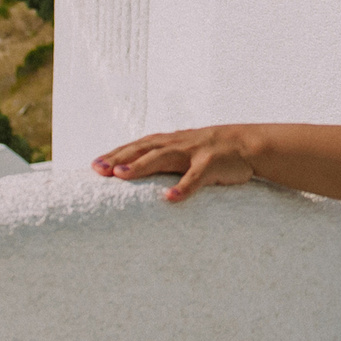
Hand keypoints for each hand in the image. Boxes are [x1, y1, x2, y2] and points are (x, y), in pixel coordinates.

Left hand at [92, 126, 258, 201]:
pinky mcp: (211, 165)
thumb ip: (161, 158)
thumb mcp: (183, 151)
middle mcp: (176, 144)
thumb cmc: (209, 151)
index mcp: (168, 142)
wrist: (247, 143)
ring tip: (121, 175)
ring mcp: (193, 153)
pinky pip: (195, 178)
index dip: (115, 154)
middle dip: (119, 158)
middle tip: (98, 170)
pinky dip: (182, 187)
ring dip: (141, 166)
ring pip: (163, 158)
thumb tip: (135, 173)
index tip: (93, 166)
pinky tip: (169, 198)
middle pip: (143, 150)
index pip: (136, 146)